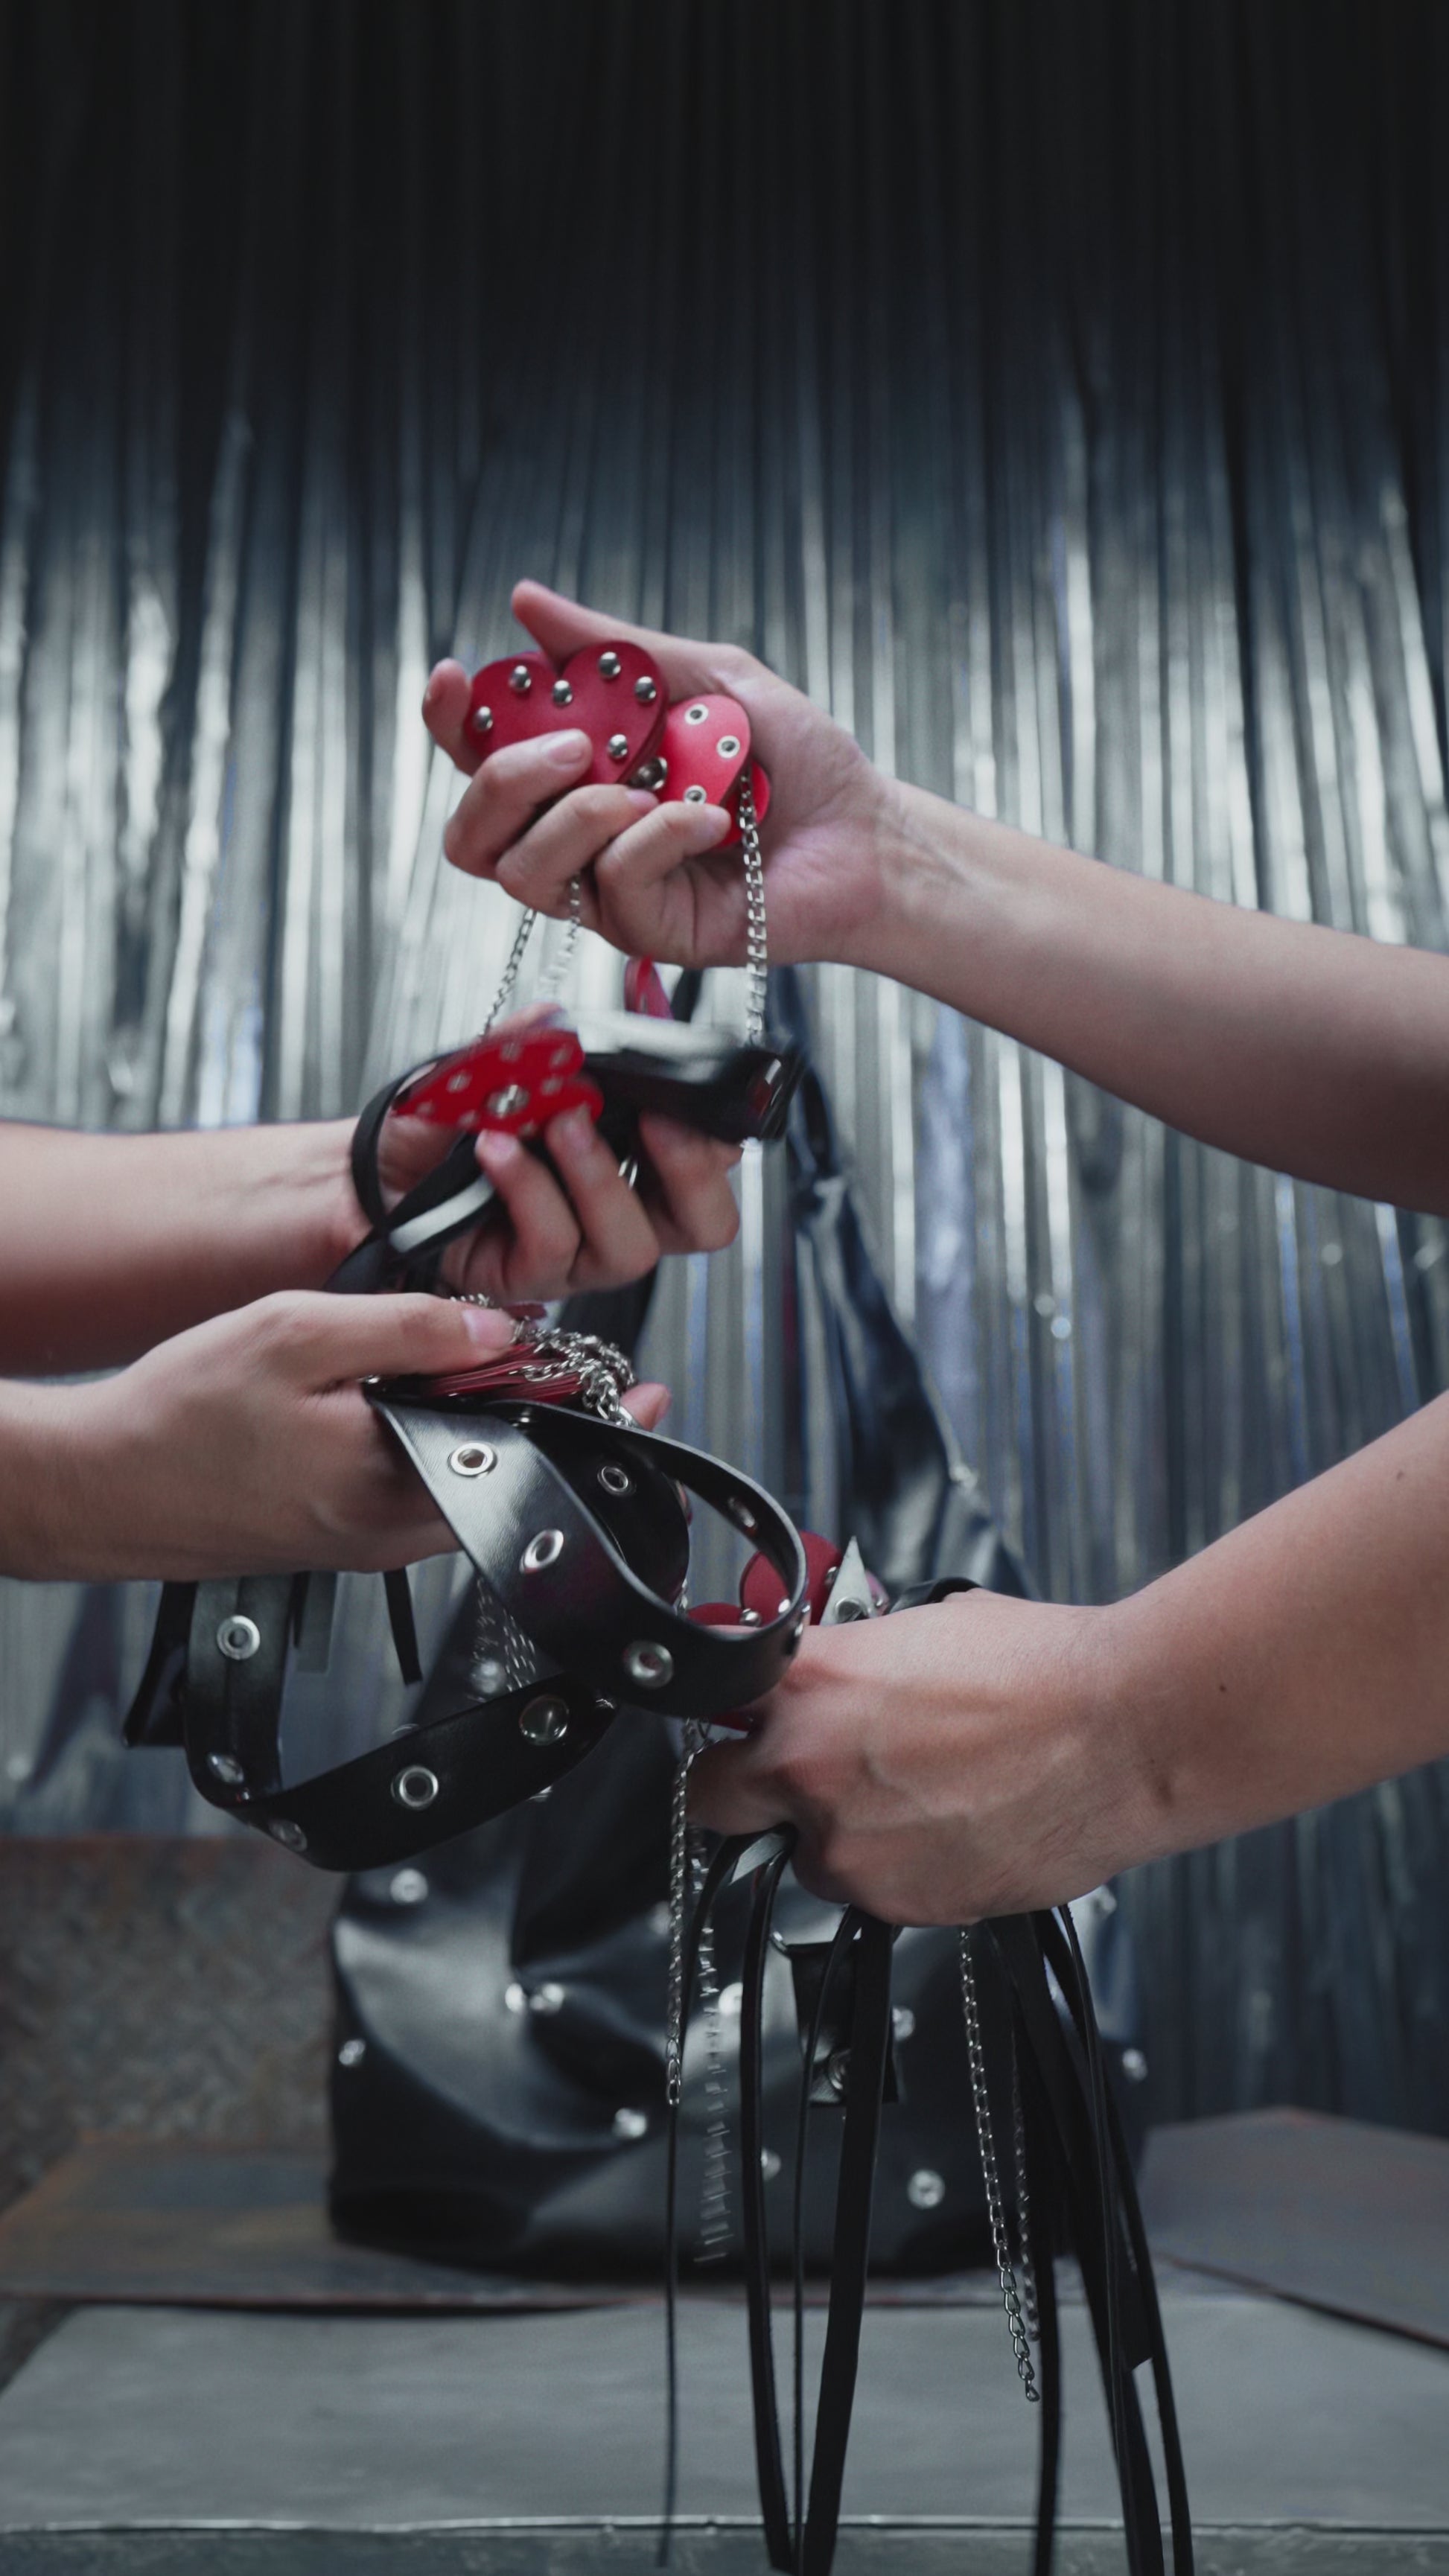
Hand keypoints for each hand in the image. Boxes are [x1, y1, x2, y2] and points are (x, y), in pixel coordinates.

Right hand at [18, 1292, 670, 1582]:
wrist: (102, 1484)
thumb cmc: (182, 1411)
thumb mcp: (296, 1333)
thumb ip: (404, 1326)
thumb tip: (499, 1325)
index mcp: (392, 1483)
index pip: (526, 1456)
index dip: (587, 1415)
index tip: (647, 1390)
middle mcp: (389, 1531)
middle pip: (508, 1477)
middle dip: (551, 1420)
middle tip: (586, 1367)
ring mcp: (365, 1543)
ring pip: (465, 1484)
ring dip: (491, 1428)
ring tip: (498, 1368)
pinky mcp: (339, 1537)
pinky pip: (420, 1492)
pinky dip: (441, 1444)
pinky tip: (421, 1397)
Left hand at [371, 1005, 740, 1301]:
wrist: (375, 1168)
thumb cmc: (449, 1125)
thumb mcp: (498, 1068)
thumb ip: (538, 1041)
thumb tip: (565, 1016)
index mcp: (640, 1164)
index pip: (714, 1152)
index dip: (711, 1107)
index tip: (675, 1056)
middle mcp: (621, 1215)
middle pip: (707, 1223)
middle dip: (693, 1170)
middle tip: (658, 1118)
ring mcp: (578, 1256)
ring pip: (632, 1246)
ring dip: (600, 1176)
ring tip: (561, 1121)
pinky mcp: (527, 1280)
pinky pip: (553, 1245)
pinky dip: (530, 1189)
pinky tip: (499, 1147)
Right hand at [423, 581, 895, 973]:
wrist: (864, 831)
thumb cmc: (796, 761)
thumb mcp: (704, 678)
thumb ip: (611, 649)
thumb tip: (524, 601)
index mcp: (578, 774)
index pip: (479, 761)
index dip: (451, 725)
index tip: (455, 677)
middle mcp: (578, 838)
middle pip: (473, 833)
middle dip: (502, 781)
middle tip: (574, 744)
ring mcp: (608, 892)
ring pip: (524, 873)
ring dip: (576, 816)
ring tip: (644, 787)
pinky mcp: (648, 933)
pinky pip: (614, 885)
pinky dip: (657, 839)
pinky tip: (711, 820)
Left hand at [688, 1591, 1148, 1924]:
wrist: (1125, 1733)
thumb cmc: (1042, 1669)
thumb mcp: (923, 1629)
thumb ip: (853, 1662)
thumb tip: (835, 1676)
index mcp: (807, 1681)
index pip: (708, 1699)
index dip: (725, 1714)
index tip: (738, 1720)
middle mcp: (808, 1768)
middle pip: (713, 1799)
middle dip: (744, 1790)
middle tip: (796, 1775)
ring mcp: (848, 1846)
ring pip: (805, 1855)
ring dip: (840, 1834)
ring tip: (920, 1798)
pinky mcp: (898, 1904)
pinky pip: (873, 1891)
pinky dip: (900, 1868)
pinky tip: (957, 1827)